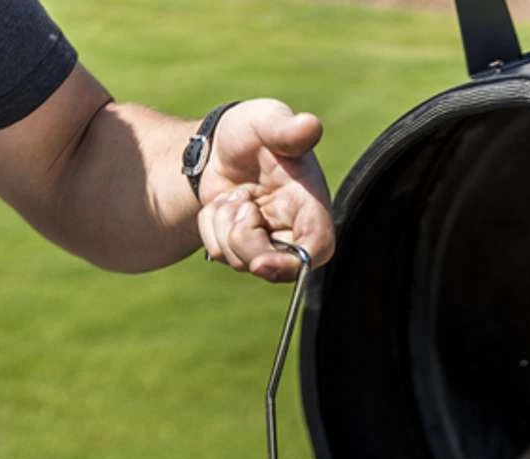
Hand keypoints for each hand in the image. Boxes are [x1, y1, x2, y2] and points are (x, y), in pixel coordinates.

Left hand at [196, 99, 334, 281]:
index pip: (318, 246)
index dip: (294, 263)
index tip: (260, 262)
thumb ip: (286, 129)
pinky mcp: (243, 251)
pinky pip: (221, 254)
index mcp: (310, 202)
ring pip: (244, 263)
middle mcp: (294, 230)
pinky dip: (211, 228)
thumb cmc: (248, 130)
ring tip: (233, 194)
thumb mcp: (265, 120)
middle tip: (238, 200)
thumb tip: (310, 126)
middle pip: (277, 267)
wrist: (216, 145)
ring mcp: (268, 245)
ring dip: (224, 225)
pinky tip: (222, 205)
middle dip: (245, 240)